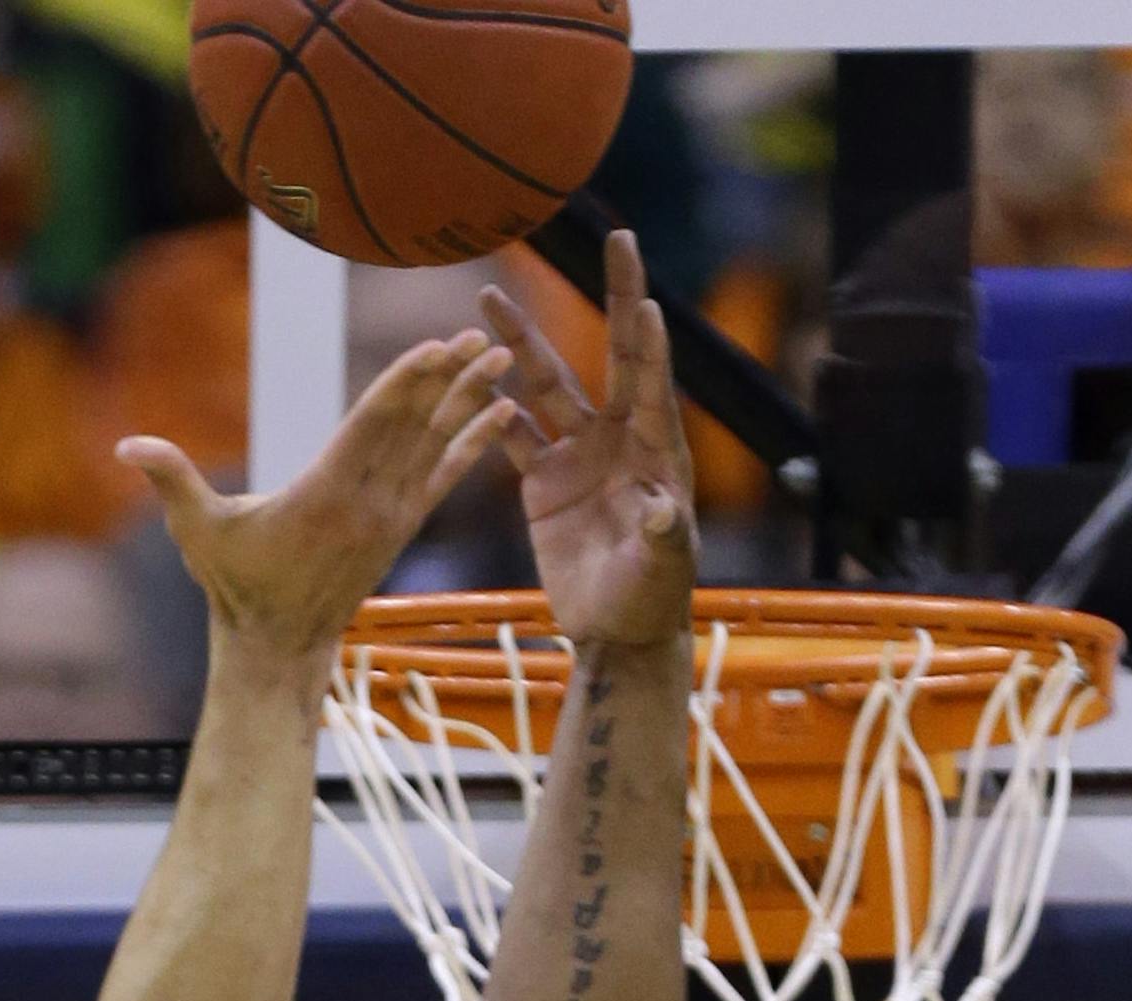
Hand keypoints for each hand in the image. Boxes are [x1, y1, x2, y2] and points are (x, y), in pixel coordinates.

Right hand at [118, 333, 516, 664]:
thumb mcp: (197, 532)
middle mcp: (367, 504)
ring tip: (503, 358)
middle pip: (415, 428)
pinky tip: (502, 414)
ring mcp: (390, 517)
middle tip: (486, 335)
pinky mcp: (401, 528)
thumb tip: (127, 445)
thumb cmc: (236, 586)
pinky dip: (474, 443)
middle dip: (451, 379)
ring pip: (437, 446)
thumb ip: (171, 481)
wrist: (280, 646)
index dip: (405, 385)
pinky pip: (444, 476)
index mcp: (323, 495)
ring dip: (470, 400)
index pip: (370, 428)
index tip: (436, 347)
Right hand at [481, 231, 697, 649]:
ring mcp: (578, 456)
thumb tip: (661, 509)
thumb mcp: (662, 567)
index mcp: (656, 451)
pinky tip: (469, 376)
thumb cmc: (651, 597)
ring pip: (546, 386)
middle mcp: (620, 439)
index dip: (648, 344)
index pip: (653, 384)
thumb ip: (662, 535)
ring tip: (486, 298)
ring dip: (520, 343)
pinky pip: (513, 436)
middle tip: (615, 238)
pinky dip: (492, 409)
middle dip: (613, 296)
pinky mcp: (543, 483)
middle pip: (613, 356)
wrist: (615, 630)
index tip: (644, 299)